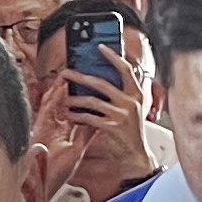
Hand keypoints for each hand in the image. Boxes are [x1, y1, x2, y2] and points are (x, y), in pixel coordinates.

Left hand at [57, 69, 149, 195]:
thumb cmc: (131, 131)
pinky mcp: (113, 127)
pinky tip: (70, 115)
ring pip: (92, 101)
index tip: (100, 47)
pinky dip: (78, 116)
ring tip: (64, 100)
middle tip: (66, 73)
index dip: (113, 57)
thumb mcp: (133, 109)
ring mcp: (123, 114)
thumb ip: (123, 94)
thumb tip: (105, 78)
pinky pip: (90, 118)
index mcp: (137, 93)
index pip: (126, 69)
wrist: (137, 155)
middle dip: (80, 77)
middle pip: (101, 83)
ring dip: (75, 100)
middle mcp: (131, 101)